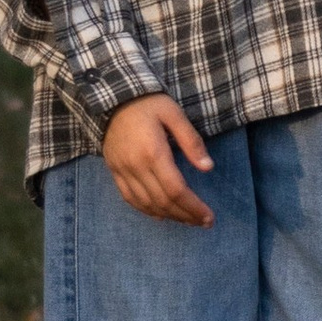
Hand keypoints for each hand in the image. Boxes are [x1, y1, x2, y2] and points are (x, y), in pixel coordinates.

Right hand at [102, 94, 215, 225]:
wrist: (112, 98)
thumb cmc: (148, 103)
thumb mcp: (174, 114)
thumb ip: (191, 141)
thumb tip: (208, 167)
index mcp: (154, 152)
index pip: (176, 189)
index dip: (193, 207)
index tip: (209, 217)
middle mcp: (136, 167)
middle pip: (163, 201)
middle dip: (185, 215)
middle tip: (203, 222)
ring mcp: (123, 171)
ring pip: (146, 204)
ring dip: (169, 216)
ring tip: (187, 220)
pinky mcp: (114, 171)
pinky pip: (129, 198)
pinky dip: (146, 210)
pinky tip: (161, 215)